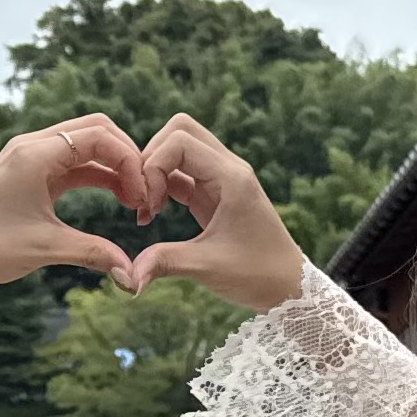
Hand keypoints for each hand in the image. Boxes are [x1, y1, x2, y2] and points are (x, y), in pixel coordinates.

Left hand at [0, 116, 145, 299]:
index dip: (130, 162)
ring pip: (85, 145)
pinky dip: (96, 175)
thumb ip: (94, 253)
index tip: (141, 196)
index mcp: (35, 154)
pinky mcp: (30, 172)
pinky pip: (72, 163)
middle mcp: (32, 145)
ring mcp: (30, 156)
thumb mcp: (47, 248)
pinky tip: (116, 197)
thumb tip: (132, 276)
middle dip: (126, 157)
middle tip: (142, 193)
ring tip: (134, 199)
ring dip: (113, 166)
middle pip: (96, 130)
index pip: (99, 136)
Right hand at [127, 113, 305, 310]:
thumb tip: (129, 278)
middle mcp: (228, 169)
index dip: (153, 165)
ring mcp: (221, 179)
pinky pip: (182, 173)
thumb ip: (166, 263)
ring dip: (155, 171)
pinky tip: (152, 214)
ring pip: (179, 148)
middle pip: (180, 131)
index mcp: (231, 177)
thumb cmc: (258, 274)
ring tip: (147, 208)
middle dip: (151, 158)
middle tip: (143, 197)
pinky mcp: (214, 193)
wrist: (287, 286)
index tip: (148, 203)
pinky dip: (162, 186)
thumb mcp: (208, 268)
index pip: (180, 141)